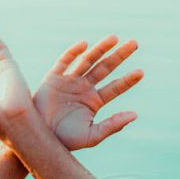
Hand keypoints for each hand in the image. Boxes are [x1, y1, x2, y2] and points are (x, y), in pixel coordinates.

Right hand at [33, 35, 143, 149]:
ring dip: (101, 49)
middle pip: (105, 68)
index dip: (128, 80)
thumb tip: (135, 115)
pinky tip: (85, 44)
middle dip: (119, 56)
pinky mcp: (53, 78)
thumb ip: (112, 126)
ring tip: (114, 38)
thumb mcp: (91, 136)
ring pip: (88, 60)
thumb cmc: (65, 140)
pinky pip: (64, 61)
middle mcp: (84, 88)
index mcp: (94, 101)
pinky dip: (73, 52)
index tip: (141, 72)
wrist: (38, 138)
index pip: (115, 87)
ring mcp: (69, 81)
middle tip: (135, 44)